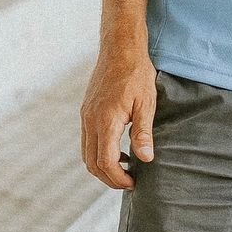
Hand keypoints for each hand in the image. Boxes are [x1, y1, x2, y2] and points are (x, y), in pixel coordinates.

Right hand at [80, 32, 155, 189]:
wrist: (120, 48)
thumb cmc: (136, 73)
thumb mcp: (146, 103)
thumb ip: (143, 132)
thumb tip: (146, 158)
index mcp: (106, 121)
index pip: (106, 162)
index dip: (118, 178)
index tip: (134, 182)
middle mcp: (90, 121)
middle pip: (92, 163)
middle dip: (109, 178)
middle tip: (129, 182)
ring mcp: (85, 116)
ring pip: (86, 154)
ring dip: (102, 167)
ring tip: (125, 168)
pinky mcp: (86, 111)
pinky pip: (87, 140)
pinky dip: (99, 152)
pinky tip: (118, 149)